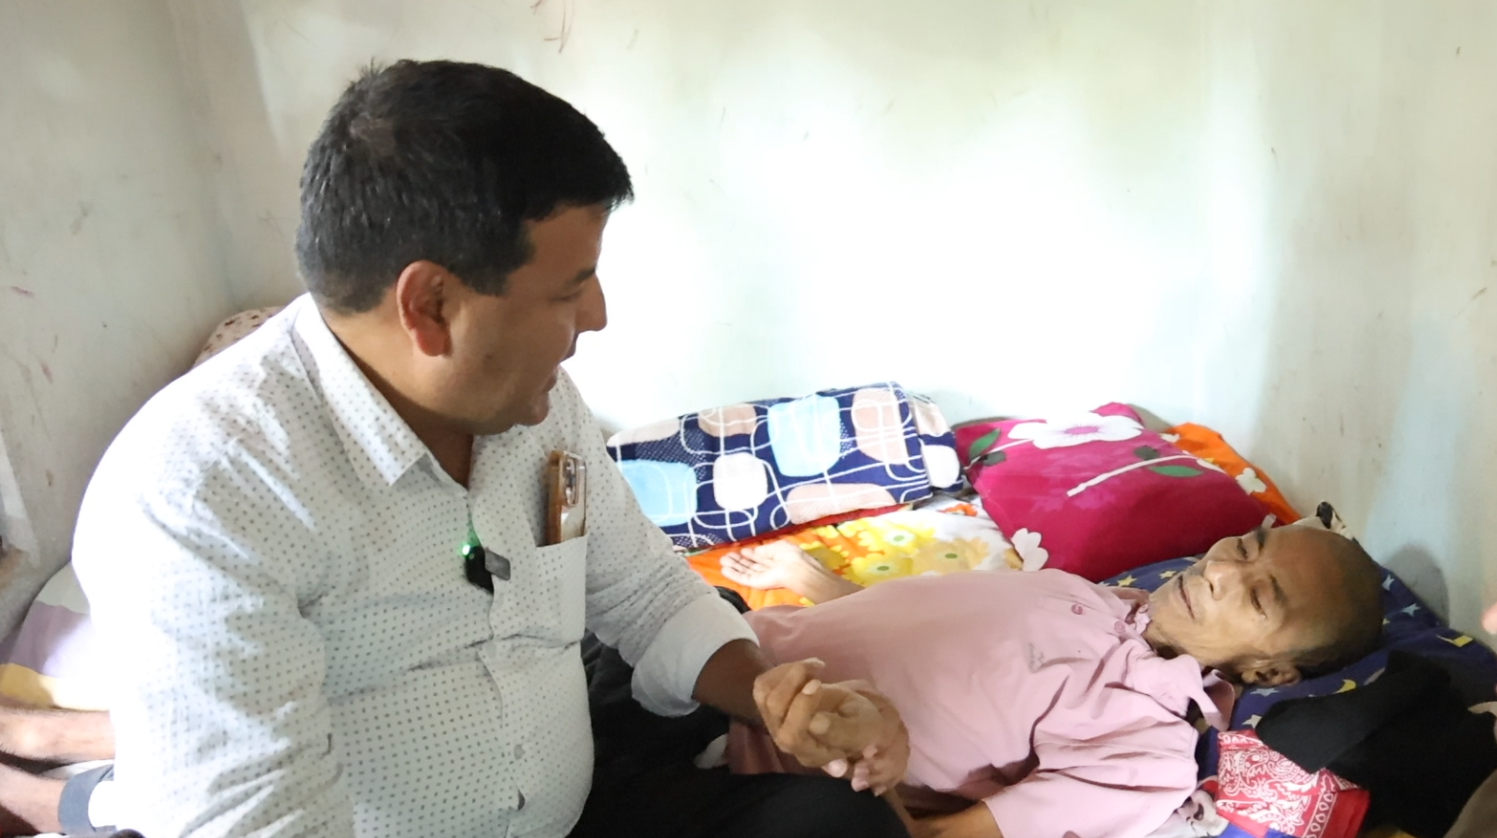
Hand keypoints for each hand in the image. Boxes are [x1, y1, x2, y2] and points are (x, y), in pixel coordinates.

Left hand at [753, 660, 908, 790]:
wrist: (850, 716)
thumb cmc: (861, 725)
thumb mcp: (863, 729)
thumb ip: (841, 731)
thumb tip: (815, 723)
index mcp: (812, 753)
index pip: (793, 736)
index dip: (802, 707)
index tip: (818, 683)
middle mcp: (788, 742)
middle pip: (774, 712)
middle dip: (792, 685)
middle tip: (817, 674)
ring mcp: (775, 725)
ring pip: (765, 695)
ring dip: (789, 674)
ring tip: (814, 668)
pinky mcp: (768, 707)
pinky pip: (762, 685)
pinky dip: (782, 670)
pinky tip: (805, 669)